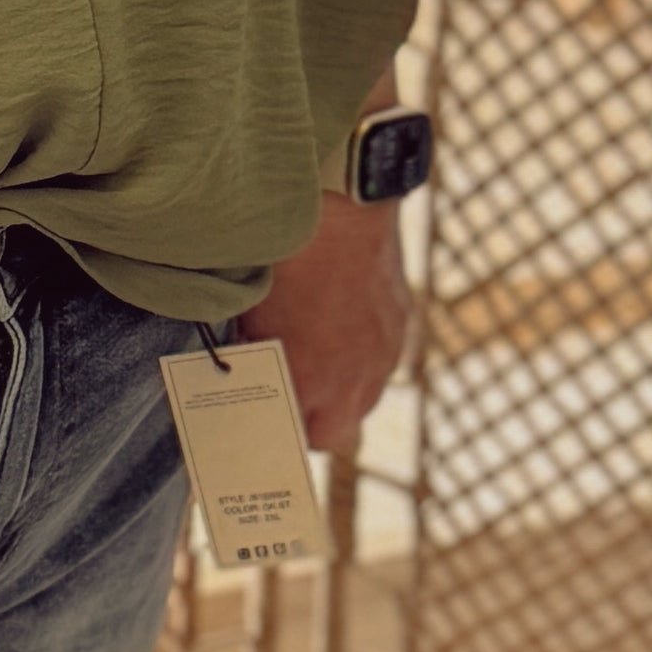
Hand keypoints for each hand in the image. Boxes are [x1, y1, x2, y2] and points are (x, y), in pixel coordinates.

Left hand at [247, 191, 411, 457]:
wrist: (342, 212)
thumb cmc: (288, 262)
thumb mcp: (256, 317)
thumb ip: (260, 358)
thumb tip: (251, 375)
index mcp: (313, 384)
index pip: (304, 439)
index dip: (287, 430)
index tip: (272, 416)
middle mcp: (355, 380)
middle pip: (337, 432)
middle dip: (315, 421)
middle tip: (293, 397)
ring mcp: (383, 354)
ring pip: (365, 399)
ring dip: (343, 391)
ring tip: (320, 364)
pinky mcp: (401, 325)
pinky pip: (382, 360)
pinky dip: (364, 356)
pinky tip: (344, 329)